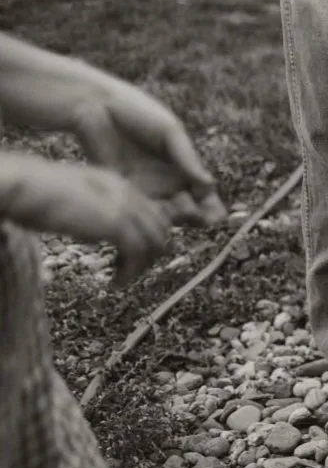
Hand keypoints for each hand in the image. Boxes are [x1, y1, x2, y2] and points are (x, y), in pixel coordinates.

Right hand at [1, 156, 170, 286]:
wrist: (26, 186)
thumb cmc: (37, 193)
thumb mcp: (77, 201)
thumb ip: (94, 214)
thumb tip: (98, 236)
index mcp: (120, 184)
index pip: (153, 214)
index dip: (148, 238)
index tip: (132, 256)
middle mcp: (128, 193)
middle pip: (160, 229)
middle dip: (149, 254)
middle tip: (129, 270)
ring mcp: (124, 207)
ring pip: (154, 243)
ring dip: (141, 266)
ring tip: (121, 278)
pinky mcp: (115, 223)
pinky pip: (137, 254)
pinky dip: (129, 272)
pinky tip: (114, 283)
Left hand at [69, 80, 226, 227]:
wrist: (97, 107)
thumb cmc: (138, 112)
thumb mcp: (170, 131)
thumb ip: (187, 158)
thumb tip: (210, 184)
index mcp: (183, 166)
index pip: (203, 193)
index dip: (211, 206)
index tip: (216, 214)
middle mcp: (166, 182)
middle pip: (188, 208)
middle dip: (197, 217)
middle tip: (199, 218)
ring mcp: (144, 188)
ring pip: (165, 214)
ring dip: (174, 219)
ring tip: (179, 212)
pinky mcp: (121, 191)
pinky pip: (138, 211)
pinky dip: (148, 218)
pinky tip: (155, 214)